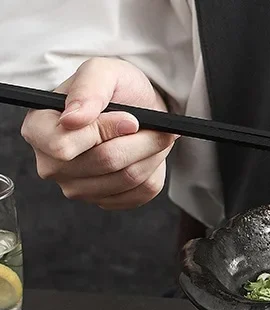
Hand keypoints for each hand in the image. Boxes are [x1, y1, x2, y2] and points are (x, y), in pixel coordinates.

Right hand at [20, 57, 176, 208]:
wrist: (139, 111)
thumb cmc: (116, 89)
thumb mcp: (102, 72)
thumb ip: (87, 90)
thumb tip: (73, 119)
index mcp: (38, 129)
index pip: (64, 147)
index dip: (103, 131)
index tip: (129, 117)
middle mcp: (52, 165)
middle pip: (104, 163)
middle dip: (137, 141)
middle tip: (150, 125)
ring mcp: (79, 188)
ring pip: (127, 180)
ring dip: (149, 154)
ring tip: (151, 136)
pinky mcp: (107, 201)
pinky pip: (142, 192)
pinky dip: (154, 170)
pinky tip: (146, 154)